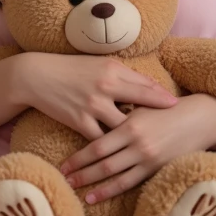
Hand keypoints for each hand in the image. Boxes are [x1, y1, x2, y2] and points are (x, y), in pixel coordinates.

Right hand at [13, 52, 177, 140]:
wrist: (37, 76)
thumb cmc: (72, 68)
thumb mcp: (100, 64)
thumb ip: (124, 74)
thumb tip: (150, 84)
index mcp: (113, 71)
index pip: (145, 85)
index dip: (162, 97)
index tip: (177, 104)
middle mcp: (105, 88)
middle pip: (139, 106)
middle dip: (157, 117)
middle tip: (173, 127)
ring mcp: (92, 107)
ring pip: (122, 127)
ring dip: (134, 135)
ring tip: (149, 143)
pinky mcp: (79, 122)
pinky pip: (101, 139)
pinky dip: (111, 145)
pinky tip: (120, 152)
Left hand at [59, 94, 215, 203]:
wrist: (200, 118)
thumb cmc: (168, 108)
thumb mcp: (142, 105)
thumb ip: (120, 114)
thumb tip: (95, 116)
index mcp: (130, 124)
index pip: (97, 144)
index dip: (79, 157)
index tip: (63, 164)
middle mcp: (137, 143)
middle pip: (102, 162)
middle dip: (80, 172)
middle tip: (62, 179)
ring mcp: (148, 158)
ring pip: (114, 175)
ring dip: (93, 185)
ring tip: (76, 191)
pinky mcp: (158, 168)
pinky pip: (130, 183)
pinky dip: (111, 190)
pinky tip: (97, 196)